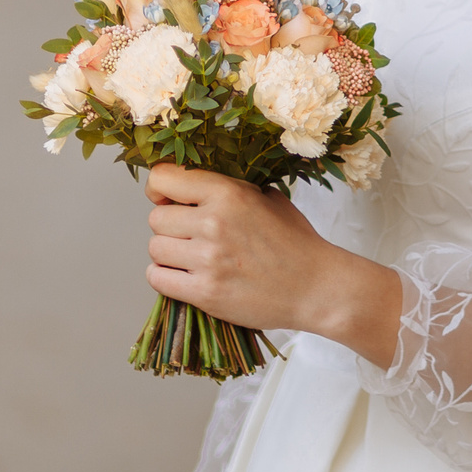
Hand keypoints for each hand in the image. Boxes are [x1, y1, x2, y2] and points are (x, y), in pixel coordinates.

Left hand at [143, 164, 401, 367]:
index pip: (162, 178)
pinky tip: (185, 277)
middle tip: (191, 236)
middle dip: (170, 226)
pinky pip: (158, 279)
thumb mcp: (266, 198)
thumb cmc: (296, 242)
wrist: (317, 287)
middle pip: (156, 218)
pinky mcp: (205, 293)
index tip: (168, 199)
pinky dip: (166, 278)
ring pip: (155, 249)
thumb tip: (191, 185)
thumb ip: (228, 188)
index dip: (160, 189)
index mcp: (226, 193)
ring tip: (191, 258)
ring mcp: (207, 260)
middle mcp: (213, 223)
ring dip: (168, 254)